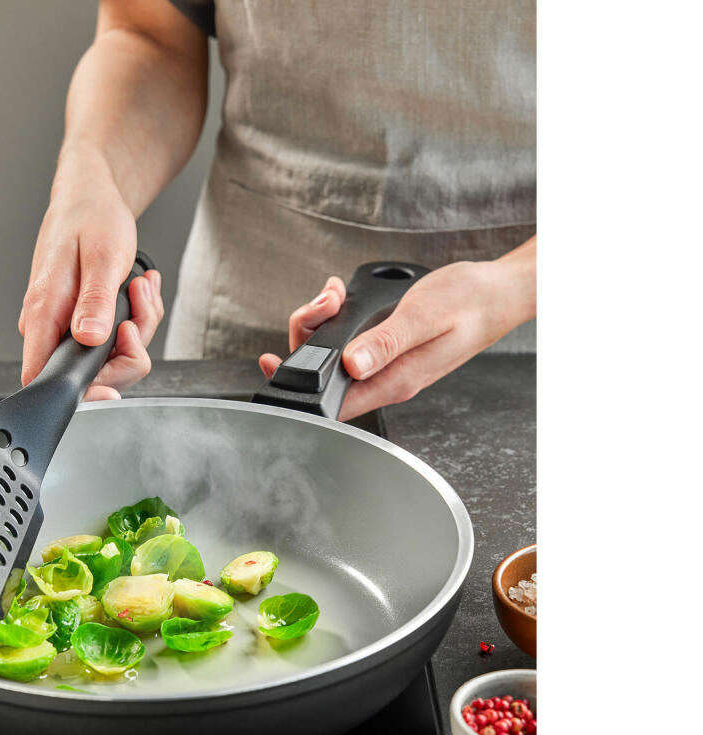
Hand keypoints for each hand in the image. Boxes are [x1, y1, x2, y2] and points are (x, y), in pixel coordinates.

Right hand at [18, 150, 163, 399]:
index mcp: (43, 311)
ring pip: (108, 358)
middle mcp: (48, 326)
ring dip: (137, 328)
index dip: (82, 394)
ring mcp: (64, 327)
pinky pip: (113, 341)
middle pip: (90, 376)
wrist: (90, 196)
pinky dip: (135, 320)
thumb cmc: (91, 218)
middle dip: (127, 351)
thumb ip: (94, 302)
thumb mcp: (102, 257)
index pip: (43, 377)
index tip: (113, 388)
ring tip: (138, 288)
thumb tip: (88, 340)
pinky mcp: (80, 325)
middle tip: (137, 313)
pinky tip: (137, 291)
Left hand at [259, 240, 535, 420]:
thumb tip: (351, 364)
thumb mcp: (426, 317)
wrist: (499, 293)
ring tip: (333, 294)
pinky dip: (335, 318)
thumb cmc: (471, 303)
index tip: (274, 364)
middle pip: (326, 376)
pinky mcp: (385, 350)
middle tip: (323, 303)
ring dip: (321, 322)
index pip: (333, 403)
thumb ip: (387, 343)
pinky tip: (340, 297)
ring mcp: (384, 365)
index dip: (298, 390)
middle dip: (308, 338)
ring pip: (333, 356)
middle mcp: (385, 379)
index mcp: (394, 380)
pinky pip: (348, 342)